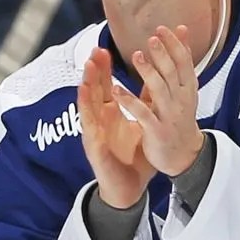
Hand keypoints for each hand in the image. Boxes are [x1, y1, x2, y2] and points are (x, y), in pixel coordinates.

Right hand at [78, 47, 156, 209]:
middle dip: (93, 71)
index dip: (104, 68)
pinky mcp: (93, 148)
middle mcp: (100, 120)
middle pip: (94, 91)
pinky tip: (85, 102)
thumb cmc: (134, 158)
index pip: (106, 86)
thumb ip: (145, 103)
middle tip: (94, 50)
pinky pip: (89, 129)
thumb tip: (154, 79)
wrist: (129, 189)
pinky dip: (87, 114)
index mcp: (111, 114)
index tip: (105, 49)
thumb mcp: (143, 124)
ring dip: (86, 87)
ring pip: (87, 106)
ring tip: (86, 69)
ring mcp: (94, 133)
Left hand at [110, 26, 204, 177]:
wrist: (183, 155)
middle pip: (172, 73)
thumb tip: (181, 30)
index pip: (184, 62)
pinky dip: (129, 101)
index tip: (163, 29)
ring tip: (136, 56)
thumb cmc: (181, 117)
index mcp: (187, 88)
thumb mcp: (185, 88)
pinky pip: (142, 113)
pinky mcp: (156, 130)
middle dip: (162, 55)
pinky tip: (116, 89)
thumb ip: (181, 60)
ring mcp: (169, 115)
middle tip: (152, 38)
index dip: (175, 45)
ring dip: (147, 72)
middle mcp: (180, 100)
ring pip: (159, 90)